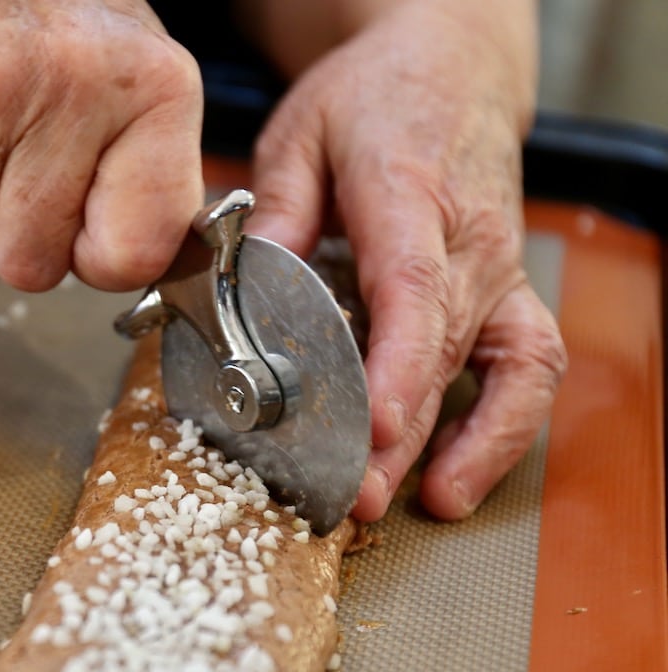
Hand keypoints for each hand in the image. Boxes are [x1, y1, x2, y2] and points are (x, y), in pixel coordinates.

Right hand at [0, 0, 204, 291]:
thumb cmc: (56, 30)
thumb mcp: (136, 81)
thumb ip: (151, 180)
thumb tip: (148, 271)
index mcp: (155, 89)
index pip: (135, 255)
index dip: (100, 258)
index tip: (88, 225)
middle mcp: (78, 88)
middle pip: (33, 267)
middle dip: (20, 242)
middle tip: (22, 175)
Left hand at [243, 0, 566, 521]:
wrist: (449, 69)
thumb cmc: (371, 100)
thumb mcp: (299, 133)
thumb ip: (273, 210)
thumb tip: (245, 281)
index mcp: (409, 193)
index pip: (414, 287)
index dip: (400, 363)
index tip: (378, 425)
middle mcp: (469, 240)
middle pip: (446, 347)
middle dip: (404, 433)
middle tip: (355, 496)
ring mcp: (498, 270)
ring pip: (502, 368)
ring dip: (466, 445)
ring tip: (416, 501)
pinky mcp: (508, 293)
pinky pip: (528, 367)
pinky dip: (502, 429)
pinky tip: (455, 477)